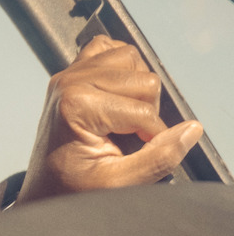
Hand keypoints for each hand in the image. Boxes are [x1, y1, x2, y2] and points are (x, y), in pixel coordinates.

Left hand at [16, 35, 203, 204]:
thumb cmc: (72, 187)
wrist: (44, 187)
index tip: (133, 155)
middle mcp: (70, 82)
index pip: (144, 111)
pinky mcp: (71, 72)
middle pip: (145, 79)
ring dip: (137, 88)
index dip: (152, 137)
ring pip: (132, 60)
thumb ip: (158, 158)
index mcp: (77, 106)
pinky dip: (122, 66)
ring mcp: (69, 73)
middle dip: (146, 111)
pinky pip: (108, 48)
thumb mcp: (118, 183)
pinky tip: (117, 94)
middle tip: (127, 136)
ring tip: (122, 117)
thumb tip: (191, 129)